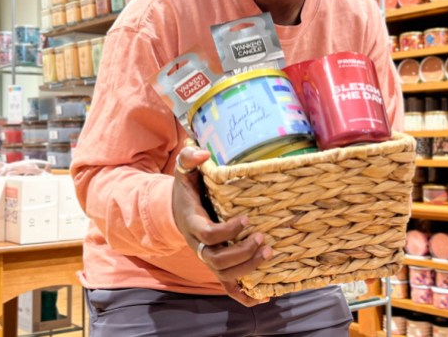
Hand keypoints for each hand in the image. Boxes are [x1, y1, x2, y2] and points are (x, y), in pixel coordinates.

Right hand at [172, 146, 271, 306]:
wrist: (177, 211)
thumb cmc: (187, 189)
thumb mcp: (185, 171)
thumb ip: (189, 158)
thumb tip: (202, 152)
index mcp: (193, 224)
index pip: (208, 235)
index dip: (227, 231)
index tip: (247, 218)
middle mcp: (199, 246)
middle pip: (217, 260)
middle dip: (242, 253)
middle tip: (263, 239)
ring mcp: (208, 258)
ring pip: (224, 275)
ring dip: (248, 270)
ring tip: (270, 254)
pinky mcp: (217, 266)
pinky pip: (228, 287)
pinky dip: (245, 296)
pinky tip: (265, 295)